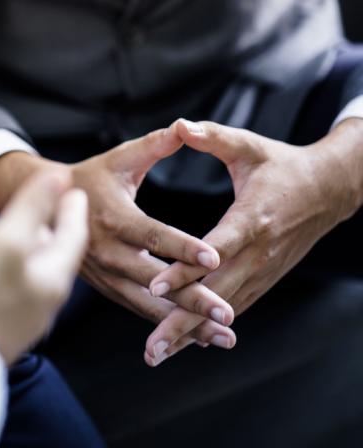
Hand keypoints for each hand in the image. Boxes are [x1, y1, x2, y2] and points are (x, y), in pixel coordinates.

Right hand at [0, 171, 87, 363]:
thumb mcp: (7, 241)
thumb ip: (34, 207)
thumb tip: (60, 177)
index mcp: (55, 275)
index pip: (74, 234)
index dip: (72, 208)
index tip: (73, 188)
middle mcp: (47, 298)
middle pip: (59, 253)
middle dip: (59, 227)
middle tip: (57, 205)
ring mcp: (27, 315)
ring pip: (41, 271)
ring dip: (39, 247)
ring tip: (31, 231)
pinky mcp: (7, 326)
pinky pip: (22, 287)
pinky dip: (21, 267)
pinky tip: (4, 266)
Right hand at [72, 127, 233, 331]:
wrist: (45, 208)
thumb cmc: (90, 179)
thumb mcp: (118, 159)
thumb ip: (152, 146)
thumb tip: (183, 128)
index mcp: (114, 217)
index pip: (153, 235)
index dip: (182, 247)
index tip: (215, 258)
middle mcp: (108, 252)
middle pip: (154, 280)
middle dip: (192, 299)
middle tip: (227, 315)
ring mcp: (105, 275)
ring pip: (148, 304)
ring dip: (184, 322)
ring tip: (222, 337)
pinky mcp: (106, 288)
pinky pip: (138, 309)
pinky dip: (166, 324)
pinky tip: (197, 336)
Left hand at [144, 119, 362, 365]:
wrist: (329, 189)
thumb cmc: (282, 165)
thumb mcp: (249, 146)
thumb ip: (214, 137)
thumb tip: (180, 125)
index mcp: (252, 218)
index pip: (214, 249)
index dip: (186, 268)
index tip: (156, 286)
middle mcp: (258, 253)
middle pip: (215, 293)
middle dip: (180, 322)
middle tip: (150, 348)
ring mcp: (263, 271)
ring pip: (222, 309)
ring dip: (190, 334)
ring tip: (156, 355)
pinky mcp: (263, 279)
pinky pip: (232, 307)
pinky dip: (207, 328)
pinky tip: (181, 344)